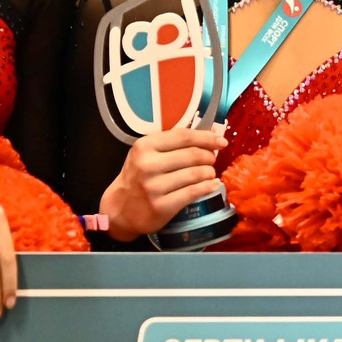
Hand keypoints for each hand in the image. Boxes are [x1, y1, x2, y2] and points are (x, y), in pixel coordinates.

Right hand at [100, 126, 227, 242]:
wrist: (120, 209)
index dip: (206, 138)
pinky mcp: (162, 206)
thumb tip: (211, 132)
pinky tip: (212, 184)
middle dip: (209, 156)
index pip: (184, 136)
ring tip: (209, 173)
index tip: (221, 141)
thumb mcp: (147, 153)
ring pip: (195, 174)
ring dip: (209, 172)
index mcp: (145, 146)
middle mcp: (148, 165)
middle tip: (212, 159)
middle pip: (192, 155)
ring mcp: (154, 187)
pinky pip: (193, 192)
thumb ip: (174, 142)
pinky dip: (207, 187)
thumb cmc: (138, 176)